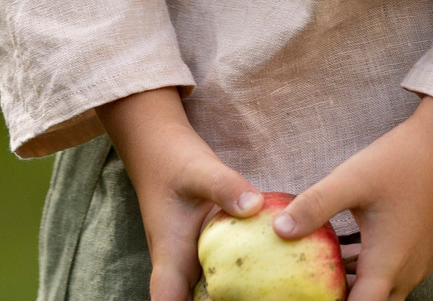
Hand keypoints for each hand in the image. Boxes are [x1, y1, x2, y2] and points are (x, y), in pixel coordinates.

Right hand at [99, 88, 265, 300]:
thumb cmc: (173, 160)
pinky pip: (224, 275)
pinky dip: (243, 281)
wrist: (159, 148)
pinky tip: (273, 279)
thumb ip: (225, 187)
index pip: (167, 300)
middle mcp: (180, 267)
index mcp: (170, 256)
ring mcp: (194, 261)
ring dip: (233, 296)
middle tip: (265, 299)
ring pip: (209, 294)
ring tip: (272, 295)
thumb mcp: (199, 170)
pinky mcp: (208, 252)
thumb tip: (255, 206)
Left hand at [275, 98, 432, 299]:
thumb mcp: (352, 180)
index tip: (309, 294)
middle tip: (310, 281)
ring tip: (320, 269)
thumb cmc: (401, 160)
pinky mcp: (424, 247)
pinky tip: (343, 247)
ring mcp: (420, 261)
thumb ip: (315, 206)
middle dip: (343, 297)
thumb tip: (278, 230)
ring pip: (384, 289)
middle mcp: (408, 271)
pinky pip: (393, 272)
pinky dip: (368, 269)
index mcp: (389, 263)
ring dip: (355, 284)